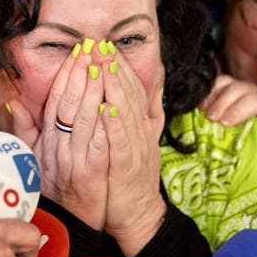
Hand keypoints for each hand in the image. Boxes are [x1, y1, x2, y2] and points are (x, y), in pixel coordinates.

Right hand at [0, 39, 109, 230]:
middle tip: (91, 48)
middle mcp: (59, 147)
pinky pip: (100, 142)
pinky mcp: (93, 174)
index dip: (65, 75)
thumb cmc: (54, 187)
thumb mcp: (32, 159)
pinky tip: (113, 102)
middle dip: (80, 73)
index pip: (55, 101)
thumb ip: (24, 131)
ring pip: (84, 118)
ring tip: (103, 65)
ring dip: (94, 89)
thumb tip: (12, 101)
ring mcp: (76, 160)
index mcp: (46, 141)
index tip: (76, 53)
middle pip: (69, 104)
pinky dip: (106, 122)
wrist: (69, 225)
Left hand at [96, 42, 166, 256]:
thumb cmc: (135, 175)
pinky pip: (120, 142)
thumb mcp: (144, 137)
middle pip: (128, 95)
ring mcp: (136, 149)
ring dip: (114, 89)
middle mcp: (141, 132)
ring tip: (103, 66)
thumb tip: (155, 78)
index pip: (132, 88)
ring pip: (125, 113)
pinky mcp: (127, 168)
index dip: (120, 66)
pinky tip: (106, 107)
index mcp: (141, 123)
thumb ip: (147, 108)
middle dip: (115, 69)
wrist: (138, 211)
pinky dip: (114, 124)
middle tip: (101, 45)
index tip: (106, 45)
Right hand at [200, 74, 256, 148]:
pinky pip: (211, 83)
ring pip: (223, 82)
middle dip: (222, 103)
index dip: (240, 110)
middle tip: (211, 119)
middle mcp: (250, 91)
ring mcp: (234, 87)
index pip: (255, 101)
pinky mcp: (220, 88)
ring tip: (202, 112)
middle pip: (237, 89)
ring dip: (211, 96)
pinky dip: (203, 93)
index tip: (225, 123)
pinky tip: (198, 106)